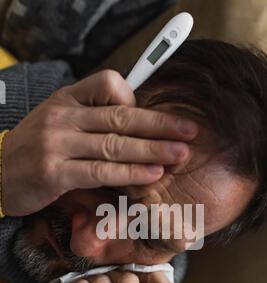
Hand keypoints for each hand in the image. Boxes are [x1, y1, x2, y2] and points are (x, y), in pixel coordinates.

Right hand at [2, 69, 196, 215]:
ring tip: (180, 154)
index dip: (137, 98)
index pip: (108, 83)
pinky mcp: (55, 172)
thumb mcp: (59, 122)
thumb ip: (92, 120)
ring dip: (152, 149)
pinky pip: (100, 170)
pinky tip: (151, 174)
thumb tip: (136, 126)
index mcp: (67, 99)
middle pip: (121, 116)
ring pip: (114, 143)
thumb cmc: (36, 149)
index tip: (157, 115)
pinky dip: (129, 173)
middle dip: (160, 124)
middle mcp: (63, 116)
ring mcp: (58, 143)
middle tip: (189, 131)